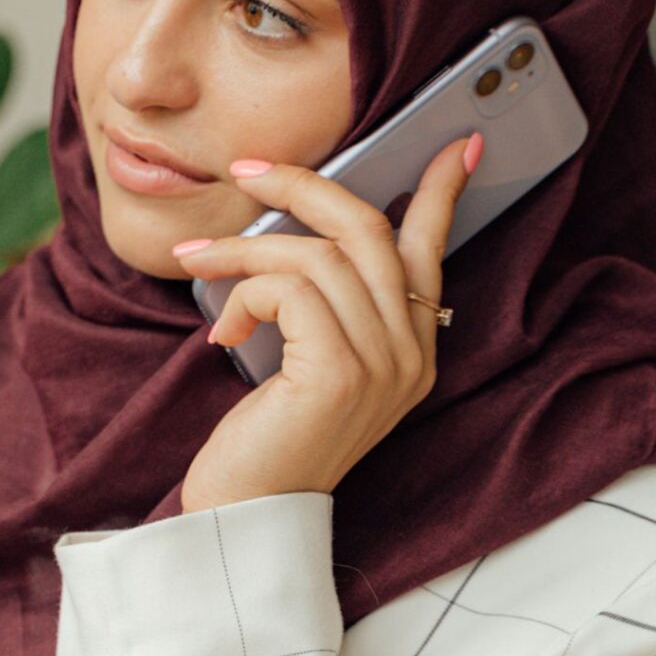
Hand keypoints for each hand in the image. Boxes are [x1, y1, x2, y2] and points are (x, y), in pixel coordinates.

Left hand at [166, 131, 477, 512]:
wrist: (246, 514)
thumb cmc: (267, 435)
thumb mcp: (308, 358)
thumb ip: (325, 302)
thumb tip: (300, 223)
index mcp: (414, 347)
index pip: (433, 249)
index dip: (441, 190)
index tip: (456, 140)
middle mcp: (411, 354)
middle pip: (369, 229)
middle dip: (304, 185)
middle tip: (245, 169)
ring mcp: (383, 365)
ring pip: (318, 255)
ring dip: (245, 247)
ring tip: (199, 262)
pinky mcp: (341, 373)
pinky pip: (290, 289)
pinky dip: (245, 293)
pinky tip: (223, 331)